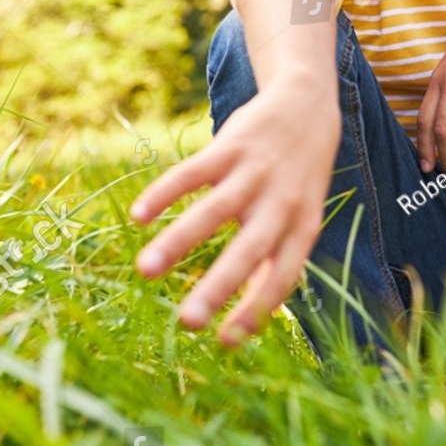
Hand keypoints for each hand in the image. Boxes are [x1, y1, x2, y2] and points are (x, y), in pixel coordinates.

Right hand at [131, 79, 339, 344]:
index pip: (283, 276)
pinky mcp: (230, 145)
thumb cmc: (298, 178)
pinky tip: (137, 215)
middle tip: (186, 322)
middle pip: (249, 250)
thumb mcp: (302, 217)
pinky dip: (164, 193)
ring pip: (214, 211)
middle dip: (218, 287)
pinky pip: (192, 172)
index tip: (225, 342)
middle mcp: (281, 201)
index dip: (257, 310)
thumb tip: (253, 320)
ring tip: (144, 271)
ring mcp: (255, 172)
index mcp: (303, 226)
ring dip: (178, 241)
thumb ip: (277, 260)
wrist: (308, 103)